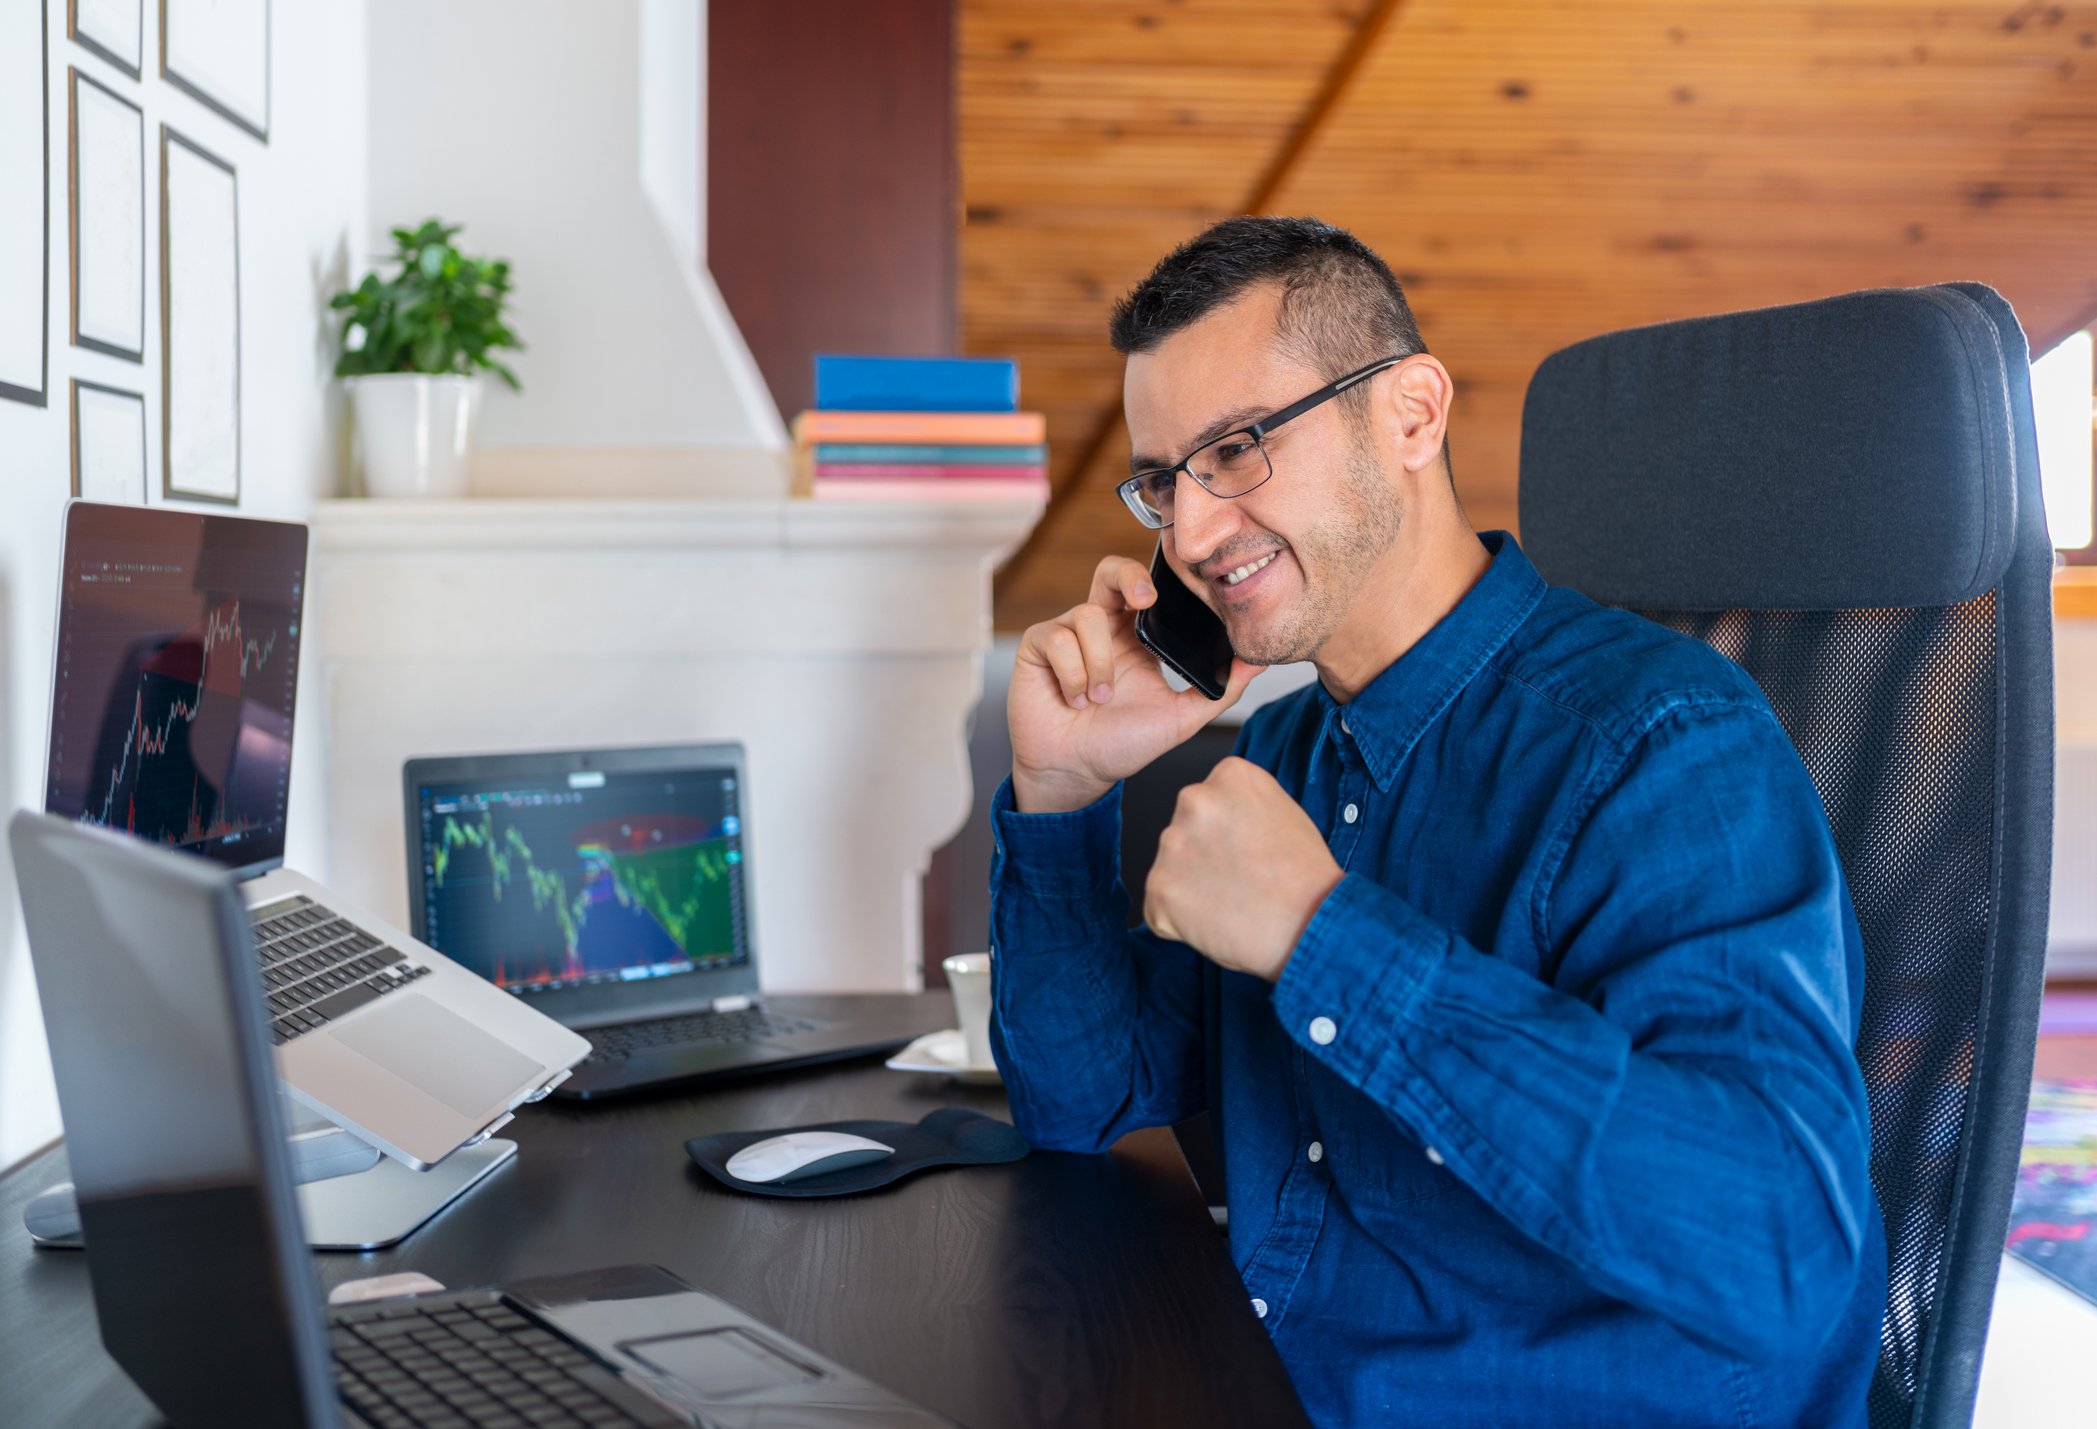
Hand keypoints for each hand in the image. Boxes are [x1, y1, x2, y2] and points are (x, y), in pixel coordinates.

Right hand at [1009, 554, 1263, 812]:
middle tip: (1144, 602)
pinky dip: (1072, 674)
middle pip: (1110, 572)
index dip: (1157, 579)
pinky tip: (1074, 699)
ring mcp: (1067, 635)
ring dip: (1100, 664)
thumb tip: (1259, 663)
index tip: (1173, 593)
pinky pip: (1057, 639)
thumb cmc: (1121, 745)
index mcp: (1135, 637)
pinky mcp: (1037, 648)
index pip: (1146, 587)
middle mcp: (1101, 629)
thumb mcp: (1180, 718)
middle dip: (1129, 577)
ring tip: (1099, 699)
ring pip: (1086, 616)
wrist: (1075, 773)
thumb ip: (1220, 690)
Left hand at [1144, 757, 1342, 980]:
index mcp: (1229, 775)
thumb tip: (1222, 822)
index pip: (1209, 801)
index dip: (1226, 834)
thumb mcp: (1284, 812)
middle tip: (1239, 879)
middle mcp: (1194, 799)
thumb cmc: (1306, 877)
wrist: (1311, 925)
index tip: (1246, 849)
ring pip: (1171, 868)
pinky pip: (1160, 908)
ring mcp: (1172, 843)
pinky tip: (1216, 922)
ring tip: (1232, 902)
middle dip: (1202, 856)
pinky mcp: (1159, 886)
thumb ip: (1243, 806)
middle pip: (1185, 831)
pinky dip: (1180, 921)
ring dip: (1191, 888)